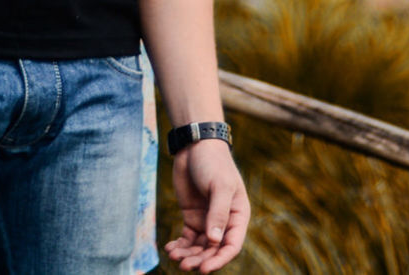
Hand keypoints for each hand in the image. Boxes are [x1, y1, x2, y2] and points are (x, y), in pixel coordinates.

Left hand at [166, 140, 248, 272]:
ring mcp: (206, 220)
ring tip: (174, 257)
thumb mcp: (219, 186)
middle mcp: (223, 222)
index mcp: (237, 216)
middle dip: (199, 259)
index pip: (231, 245)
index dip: (219, 259)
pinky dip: (179, 245)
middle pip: (213, 249)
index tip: (204, 269)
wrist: (195, 146)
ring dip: (188, 255)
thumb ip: (218, 213)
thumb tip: (214, 240)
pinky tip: (170, 248)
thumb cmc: (213, 163)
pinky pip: (187, 237)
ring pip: (199, 246)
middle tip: (183, 266)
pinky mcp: (191, 216)